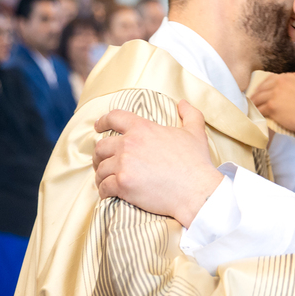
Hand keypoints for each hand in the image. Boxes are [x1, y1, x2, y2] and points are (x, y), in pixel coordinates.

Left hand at [94, 100, 221, 226]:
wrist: (196, 191)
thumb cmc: (196, 162)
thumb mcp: (195, 132)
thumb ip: (189, 114)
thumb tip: (182, 103)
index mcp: (143, 128)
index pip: (114, 117)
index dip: (103, 121)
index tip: (98, 126)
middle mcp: (129, 144)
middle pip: (101, 146)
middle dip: (100, 154)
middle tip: (103, 161)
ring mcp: (124, 165)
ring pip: (100, 168)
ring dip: (101, 174)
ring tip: (105, 179)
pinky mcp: (123, 185)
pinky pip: (104, 186)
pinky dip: (104, 190)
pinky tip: (109, 192)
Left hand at [250, 71, 294, 134]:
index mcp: (290, 75)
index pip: (272, 78)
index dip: (266, 85)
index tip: (263, 90)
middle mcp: (280, 82)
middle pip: (263, 87)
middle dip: (257, 93)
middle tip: (253, 99)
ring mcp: (275, 94)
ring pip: (259, 97)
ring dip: (254, 102)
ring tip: (250, 107)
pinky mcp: (272, 107)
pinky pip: (259, 109)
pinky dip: (255, 112)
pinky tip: (253, 115)